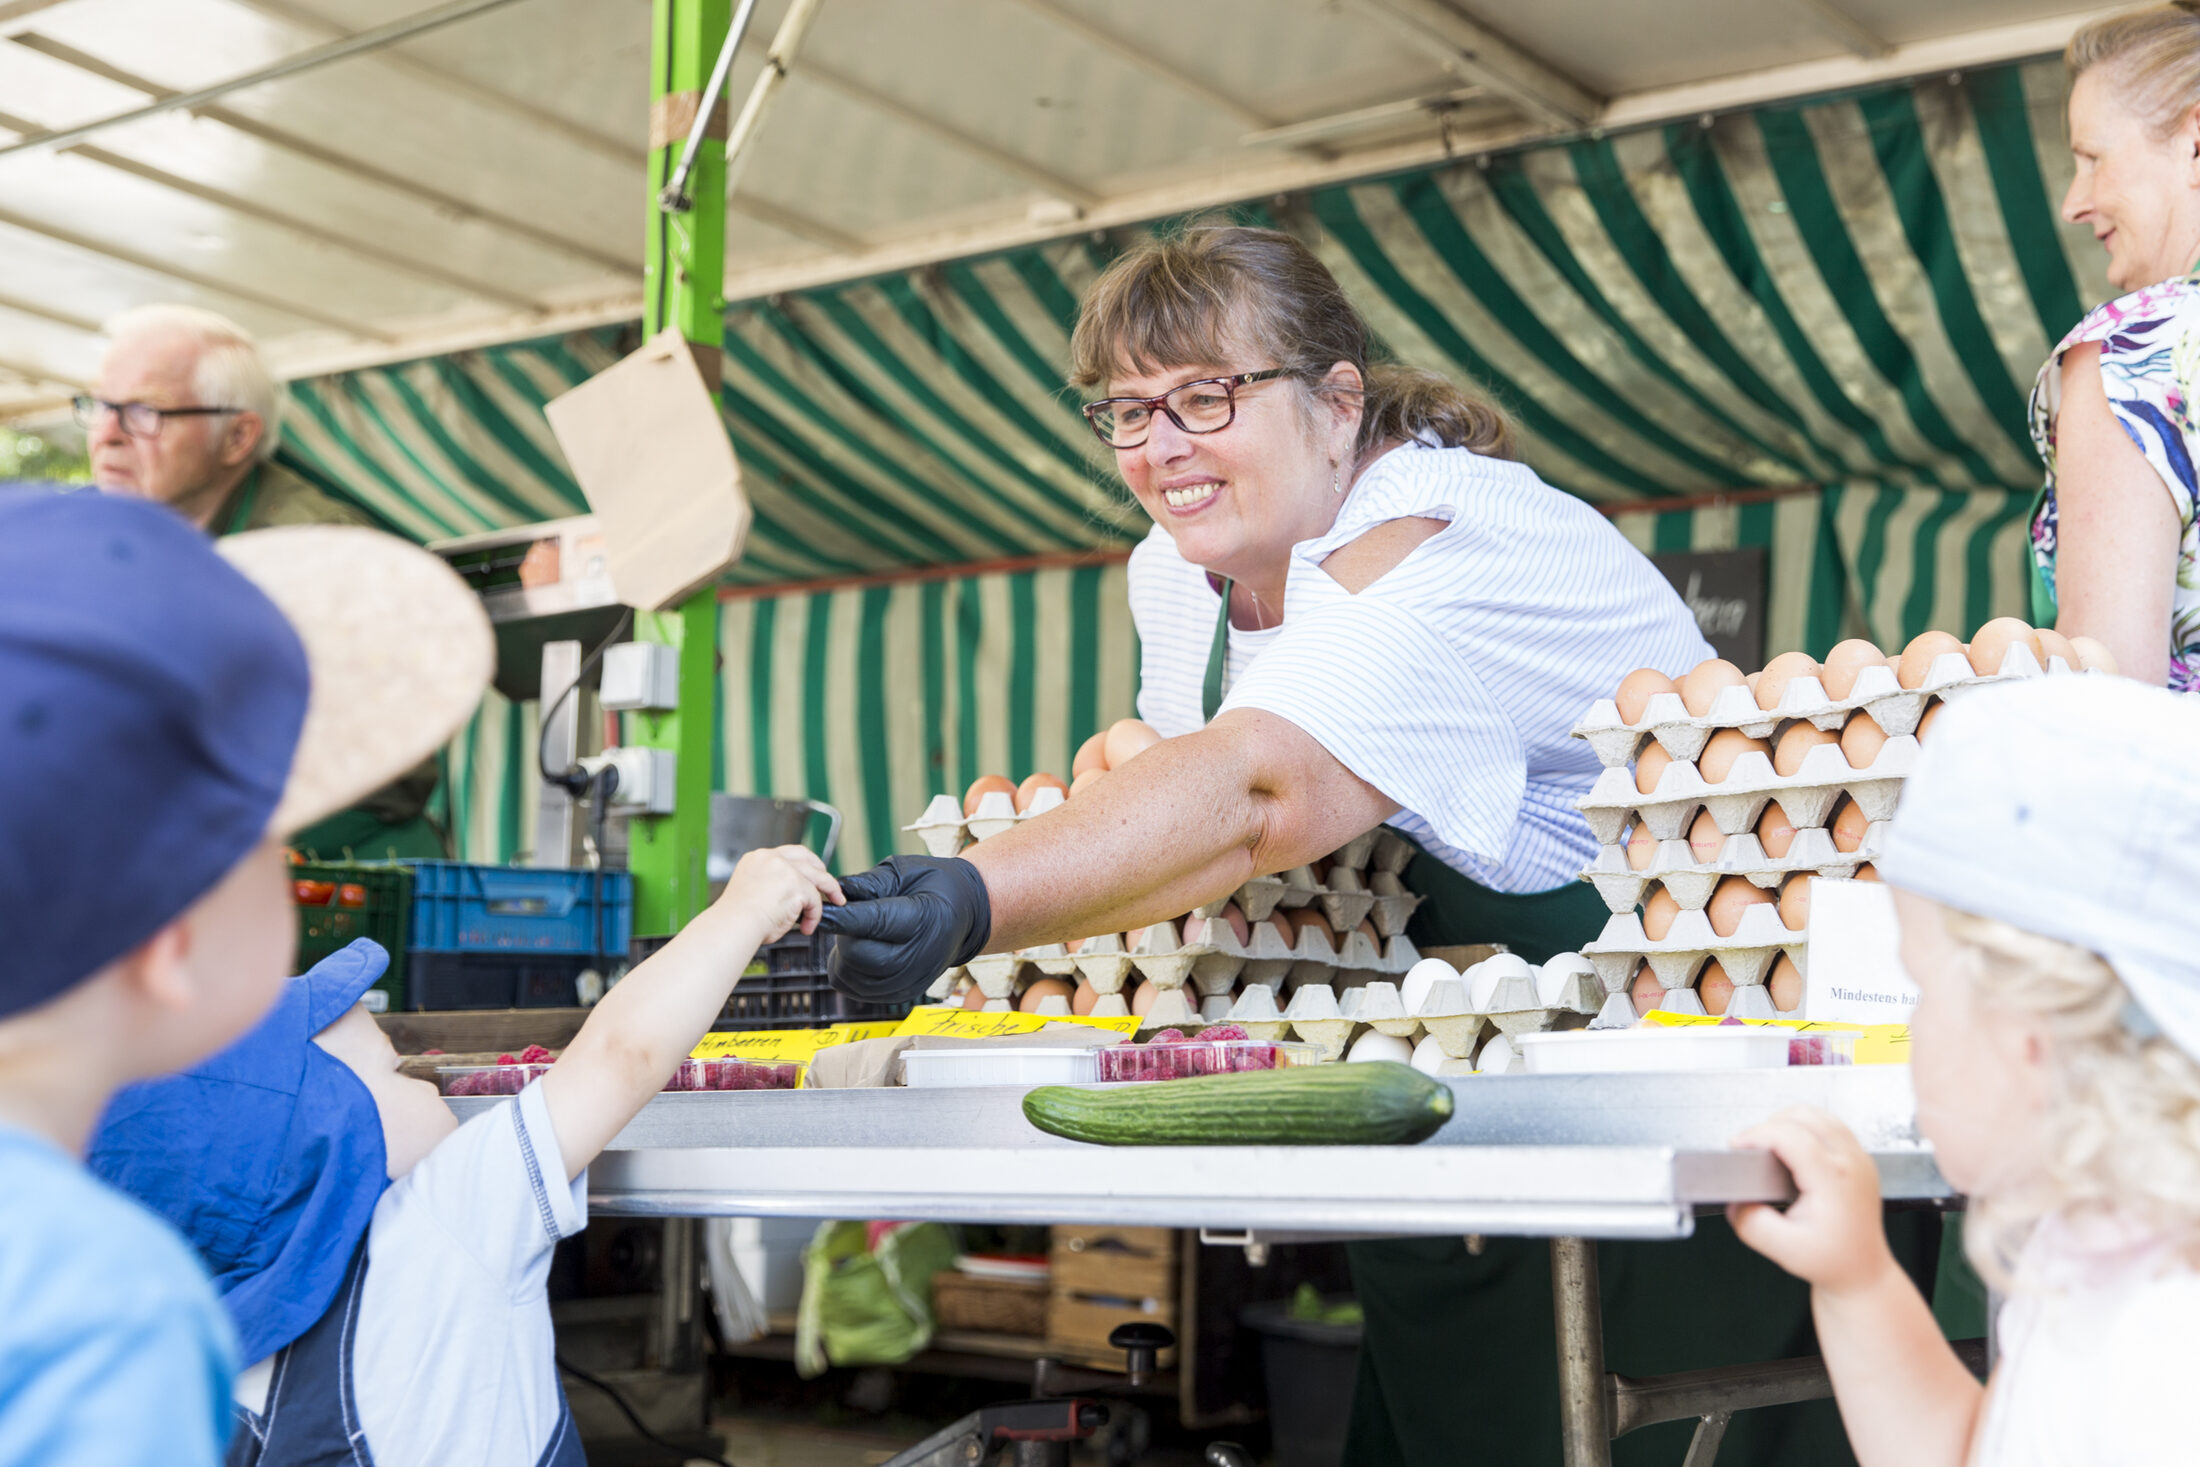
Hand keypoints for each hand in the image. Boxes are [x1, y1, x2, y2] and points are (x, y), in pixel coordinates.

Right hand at [713, 845, 842, 945]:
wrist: (734, 925)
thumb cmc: (737, 919)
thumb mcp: (752, 892)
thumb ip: (771, 887)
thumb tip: (792, 900)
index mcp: (756, 859)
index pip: (786, 854)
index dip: (802, 864)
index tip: (810, 874)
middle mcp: (771, 858)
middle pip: (806, 857)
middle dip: (821, 870)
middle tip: (828, 885)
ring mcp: (786, 870)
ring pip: (818, 877)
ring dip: (831, 889)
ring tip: (837, 901)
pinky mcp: (797, 885)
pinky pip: (815, 901)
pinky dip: (814, 915)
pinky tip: (808, 927)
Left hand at [814, 854, 990, 1002]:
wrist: (963, 915)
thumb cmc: (933, 886)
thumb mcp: (905, 871)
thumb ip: (869, 883)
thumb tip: (836, 891)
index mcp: (925, 918)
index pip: (875, 923)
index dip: (843, 918)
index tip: (821, 911)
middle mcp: (920, 956)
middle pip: (860, 954)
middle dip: (843, 934)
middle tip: (848, 917)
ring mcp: (910, 980)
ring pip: (853, 975)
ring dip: (843, 953)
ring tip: (858, 933)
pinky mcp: (900, 995)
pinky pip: (855, 989)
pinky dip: (847, 970)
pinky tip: (859, 951)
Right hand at [1727, 1107, 1897, 1295]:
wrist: (1863, 1272)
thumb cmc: (1832, 1261)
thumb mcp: (1784, 1249)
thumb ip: (1751, 1223)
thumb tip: (1735, 1200)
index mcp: (1833, 1180)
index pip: (1789, 1135)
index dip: (1756, 1134)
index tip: (1737, 1146)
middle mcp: (1851, 1162)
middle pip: (1803, 1116)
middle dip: (1768, 1125)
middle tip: (1750, 1147)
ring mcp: (1859, 1158)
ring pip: (1818, 1114)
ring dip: (1787, 1121)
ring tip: (1769, 1144)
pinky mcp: (1860, 1158)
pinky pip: (1830, 1124)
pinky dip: (1806, 1126)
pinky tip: (1793, 1145)